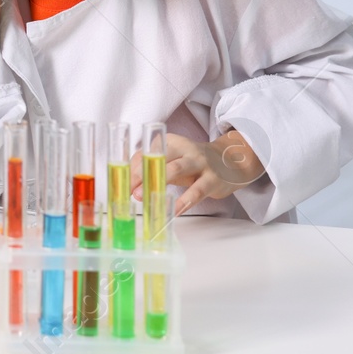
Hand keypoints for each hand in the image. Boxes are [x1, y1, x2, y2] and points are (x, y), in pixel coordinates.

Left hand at [131, 129, 263, 215]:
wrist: (231, 161)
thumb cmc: (192, 162)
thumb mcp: (172, 160)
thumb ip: (151, 167)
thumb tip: (129, 184)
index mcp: (170, 142)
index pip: (147, 154)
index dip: (132, 170)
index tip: (122, 186)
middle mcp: (184, 148)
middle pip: (159, 158)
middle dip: (142, 175)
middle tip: (131, 192)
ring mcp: (200, 162)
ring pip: (176, 170)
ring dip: (159, 185)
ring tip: (147, 200)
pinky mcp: (213, 178)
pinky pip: (197, 191)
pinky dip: (185, 202)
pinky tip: (175, 211)